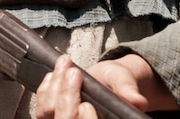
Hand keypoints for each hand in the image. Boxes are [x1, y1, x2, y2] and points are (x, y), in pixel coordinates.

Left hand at [36, 53, 178, 116]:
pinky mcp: (51, 114)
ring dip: (54, 88)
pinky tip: (54, 74)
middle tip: (74, 73)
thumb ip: (129, 91)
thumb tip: (138, 101)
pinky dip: (45, 88)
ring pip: (48, 114)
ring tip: (64, 65)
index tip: (87, 104)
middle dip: (66, 97)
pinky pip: (41, 106)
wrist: (107, 81)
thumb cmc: (117, 84)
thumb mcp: (125, 82)